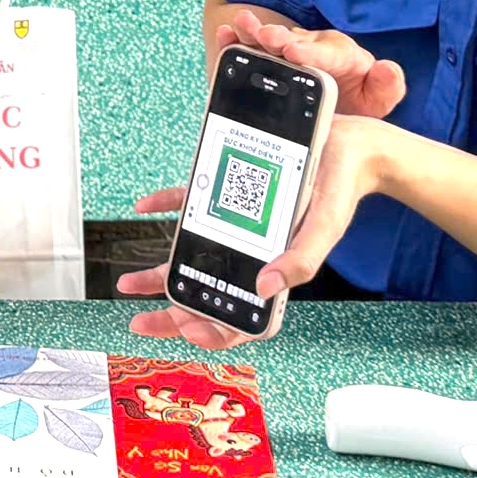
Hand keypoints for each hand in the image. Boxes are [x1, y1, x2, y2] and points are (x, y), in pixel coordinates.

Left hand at [116, 114, 400, 348]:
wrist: (347, 145)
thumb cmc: (340, 190)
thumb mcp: (324, 226)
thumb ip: (301, 259)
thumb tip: (263, 286)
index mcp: (274, 270)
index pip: (243, 318)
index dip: (215, 332)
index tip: (186, 332)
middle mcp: (250, 253)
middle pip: (209, 295)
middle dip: (173, 313)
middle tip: (140, 321)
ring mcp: (236, 225)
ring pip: (192, 259)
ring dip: (159, 273)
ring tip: (129, 284)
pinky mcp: (228, 192)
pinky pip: (191, 203)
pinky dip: (165, 205)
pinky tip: (143, 207)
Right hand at [215, 8, 405, 119]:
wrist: (341, 106)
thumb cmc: (358, 98)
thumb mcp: (377, 98)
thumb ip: (387, 87)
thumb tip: (388, 68)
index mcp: (340, 56)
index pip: (327, 53)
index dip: (311, 51)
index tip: (294, 52)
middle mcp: (312, 47)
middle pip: (294, 40)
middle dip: (280, 38)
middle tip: (265, 37)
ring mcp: (288, 51)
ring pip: (271, 39)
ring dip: (255, 32)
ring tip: (240, 25)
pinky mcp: (270, 59)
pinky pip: (253, 48)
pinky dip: (238, 40)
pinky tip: (226, 34)